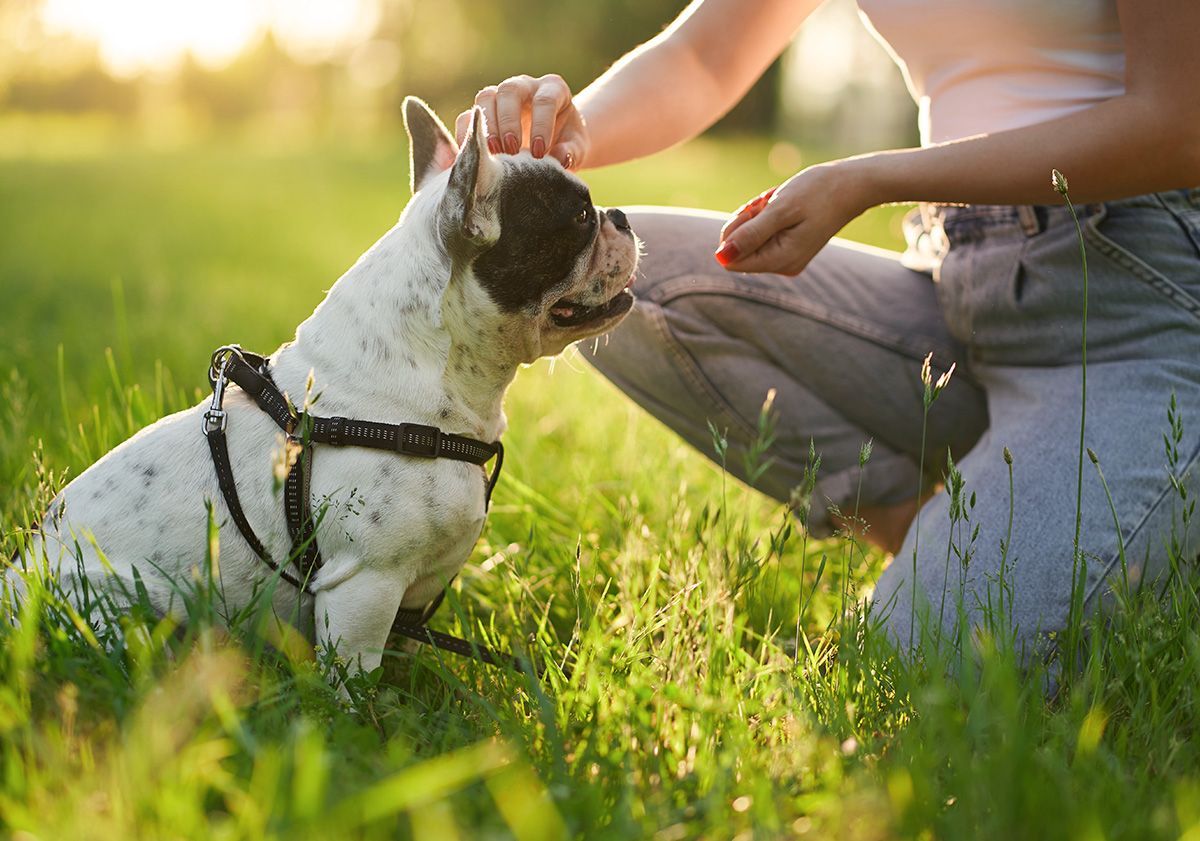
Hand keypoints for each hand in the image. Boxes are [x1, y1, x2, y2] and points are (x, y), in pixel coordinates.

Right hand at [455, 74, 589, 169]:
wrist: (553, 145)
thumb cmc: (566, 144)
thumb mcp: (576, 149)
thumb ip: (571, 152)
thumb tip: (561, 158)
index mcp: (553, 89)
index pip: (545, 100)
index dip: (541, 125)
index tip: (539, 153)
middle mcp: (525, 86)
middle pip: (510, 91)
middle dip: (509, 121)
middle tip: (512, 150)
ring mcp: (501, 96)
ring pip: (486, 97)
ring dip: (486, 126)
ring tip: (493, 153)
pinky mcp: (483, 112)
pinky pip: (468, 117)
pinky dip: (467, 135)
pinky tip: (473, 155)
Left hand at [715, 161, 873, 274]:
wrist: (852, 184)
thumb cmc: (818, 192)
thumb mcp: (780, 209)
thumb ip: (750, 234)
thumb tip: (720, 256)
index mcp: (780, 260)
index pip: (731, 259)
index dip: (734, 232)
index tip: (756, 211)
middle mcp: (783, 266)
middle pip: (740, 249)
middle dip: (747, 221)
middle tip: (770, 203)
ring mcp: (787, 258)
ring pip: (750, 238)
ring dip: (757, 215)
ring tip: (779, 201)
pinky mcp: (790, 248)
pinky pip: (763, 233)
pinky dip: (766, 215)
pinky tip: (782, 203)